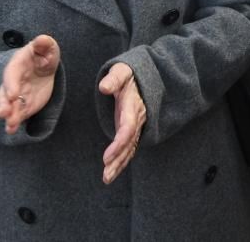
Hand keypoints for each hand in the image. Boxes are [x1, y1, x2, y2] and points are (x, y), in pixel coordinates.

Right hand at [0, 34, 59, 134]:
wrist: (44, 67)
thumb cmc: (44, 55)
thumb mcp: (47, 47)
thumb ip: (44, 44)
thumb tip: (42, 39)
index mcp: (17, 65)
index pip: (11, 75)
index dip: (11, 84)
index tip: (14, 94)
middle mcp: (12, 82)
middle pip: (5, 93)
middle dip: (4, 103)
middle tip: (3, 113)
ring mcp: (16, 95)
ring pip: (9, 106)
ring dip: (9, 116)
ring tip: (10, 126)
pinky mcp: (22, 105)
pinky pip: (17, 114)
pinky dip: (14, 122)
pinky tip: (12, 130)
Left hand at [99, 62, 145, 183]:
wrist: (146, 75)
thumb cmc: (130, 73)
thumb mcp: (122, 71)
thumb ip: (114, 79)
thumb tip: (104, 87)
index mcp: (133, 105)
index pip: (128, 128)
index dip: (119, 143)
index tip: (106, 157)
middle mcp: (138, 118)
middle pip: (130, 143)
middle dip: (119, 159)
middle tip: (106, 174)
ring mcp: (137, 125)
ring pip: (130, 148)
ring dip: (120, 164)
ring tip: (107, 178)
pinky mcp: (134, 129)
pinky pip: (130, 147)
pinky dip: (122, 161)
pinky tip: (112, 172)